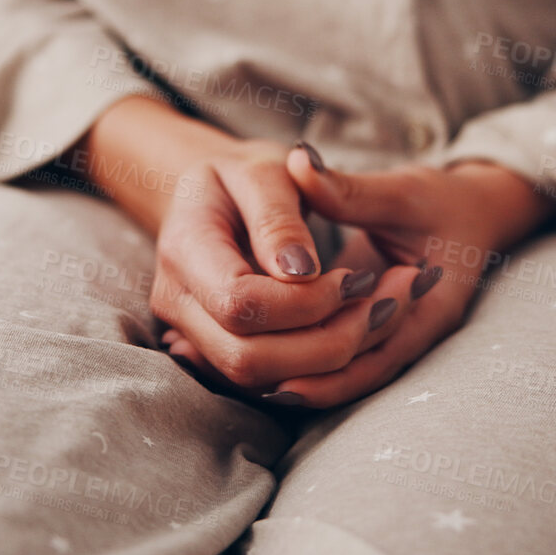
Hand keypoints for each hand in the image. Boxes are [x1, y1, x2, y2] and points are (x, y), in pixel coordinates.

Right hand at [147, 142, 424, 397]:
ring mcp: (189, 335)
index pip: (240, 303)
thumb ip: (281, 219)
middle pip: (247, 358)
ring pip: (259, 381)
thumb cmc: (245, 176)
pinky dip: (317, 369)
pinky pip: (267, 383)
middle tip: (379, 306)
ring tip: (373, 317)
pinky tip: (349, 331)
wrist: (213, 198)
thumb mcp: (266, 172)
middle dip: (324, 343)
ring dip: (327, 362)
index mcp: (185, 248)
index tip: (355, 277)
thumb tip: (301, 272)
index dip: (304, 303)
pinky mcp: (215, 355)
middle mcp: (176, 302)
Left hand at [250, 144, 553, 407]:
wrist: (471, 211)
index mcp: (434, 303)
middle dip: (316, 383)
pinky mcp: (377, 324)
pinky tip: (274, 365)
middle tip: (262, 389)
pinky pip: (347, 352)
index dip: (333, 369)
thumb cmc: (442, 200)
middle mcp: (416, 328)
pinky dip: (314, 359)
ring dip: (311, 378)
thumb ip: (350, 189)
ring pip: (354, 369)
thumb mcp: (402, 191)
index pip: (381, 350)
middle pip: (364, 371)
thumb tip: (299, 162)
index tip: (284, 378)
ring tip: (260, 389)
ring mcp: (398, 330)